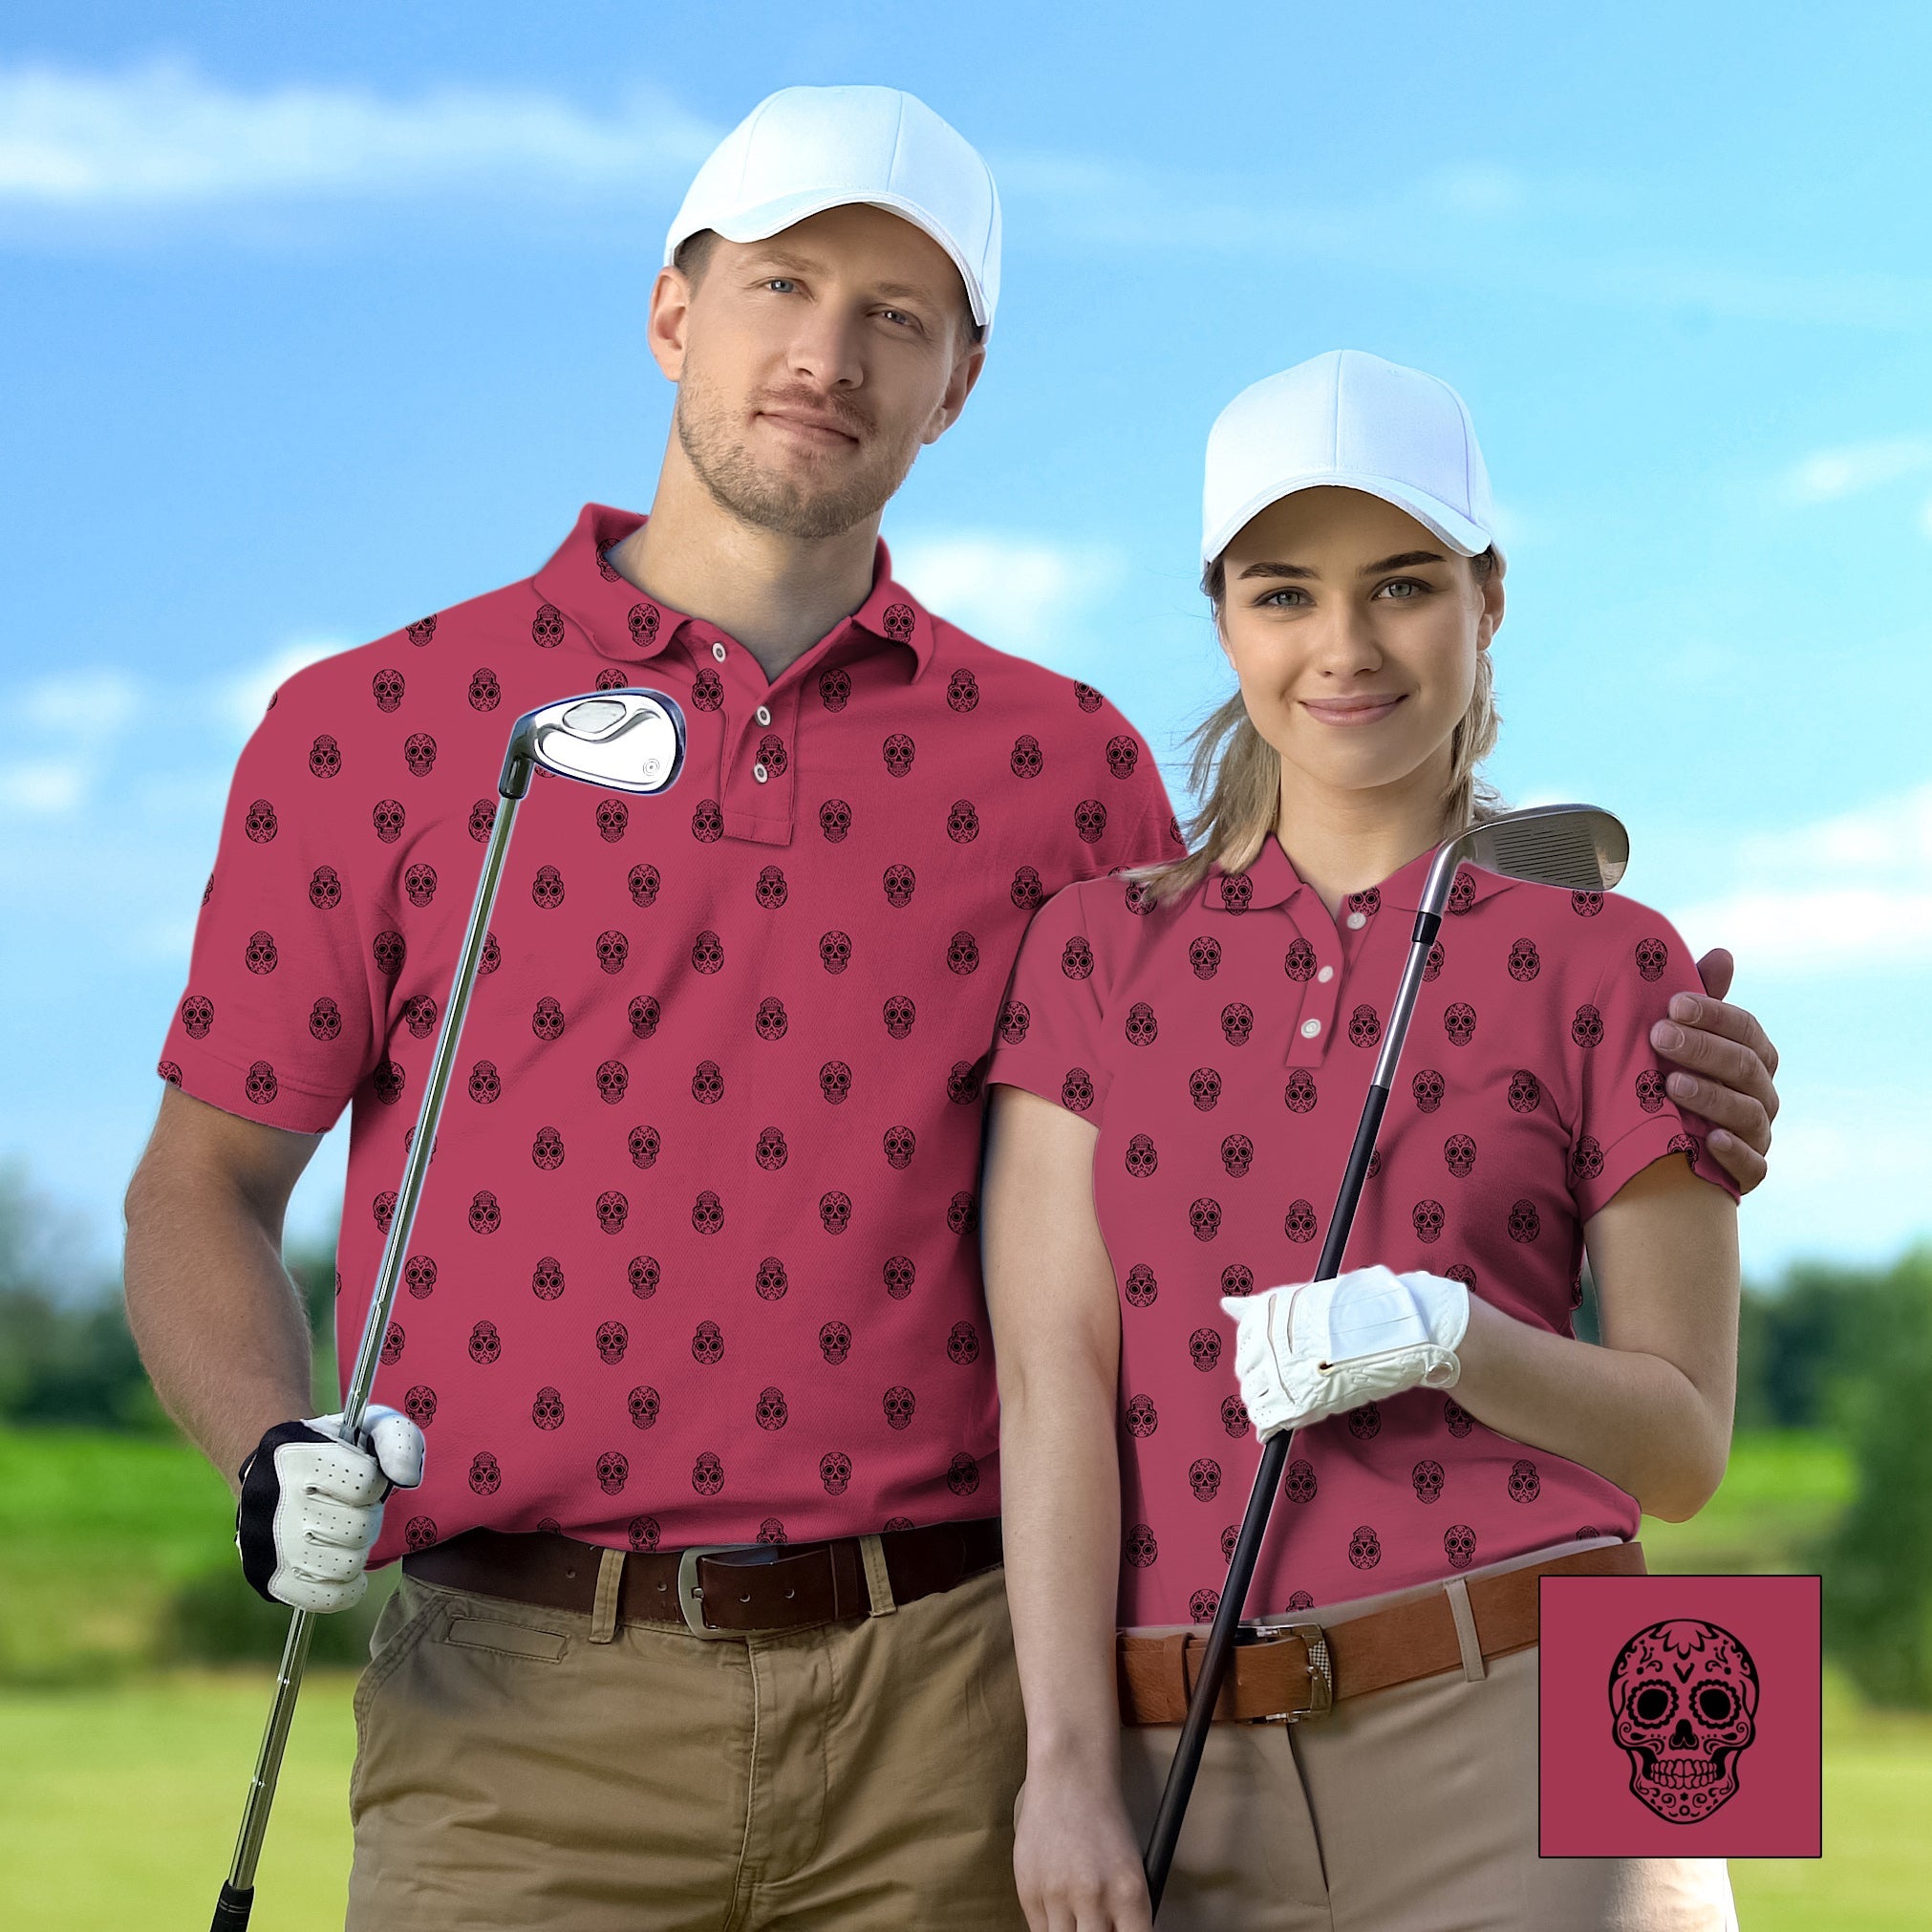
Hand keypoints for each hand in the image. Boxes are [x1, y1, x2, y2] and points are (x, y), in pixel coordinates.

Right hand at [235, 1405, 424, 1611]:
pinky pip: (326, 1599)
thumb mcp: (370, 1427)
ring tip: (343, 1534)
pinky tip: (341, 1564)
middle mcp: (274, 1503)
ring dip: (356, 1551)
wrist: (272, 1470)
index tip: (362, 1479)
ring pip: (345, 1566)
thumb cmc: (334, 1449)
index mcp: (297, 1457)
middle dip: (367, 1518)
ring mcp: (266, 1546)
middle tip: (354, 1509)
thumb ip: (399, 1441)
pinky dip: (345, 1587)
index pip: (366, 1484)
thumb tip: (407, 1479)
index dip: (375, 1483)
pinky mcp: (267, 1579)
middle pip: (358, 1529)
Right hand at [1014, 1768, 1152, 1931]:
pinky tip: (1060, 1908)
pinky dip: (1052, 1927)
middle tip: (1097, 1925)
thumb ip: (1125, 1912)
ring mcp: (1057, 1895)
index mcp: (1129, 1892)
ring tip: (1078, 1917)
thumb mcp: (1131, 1868)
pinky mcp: (1028, 1891)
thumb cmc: (1104, 1821)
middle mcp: (1094, 1897)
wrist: (1068, 1778)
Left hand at [1224, 1266, 1468, 1440]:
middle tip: (1293, 1382)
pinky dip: (1270, 1427)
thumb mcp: (1303, 1299)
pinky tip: (1278, 1427)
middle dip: (1263, 1380)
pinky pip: (1267, 1420)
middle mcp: (1265, 1341)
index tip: (1281, 1361)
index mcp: (1265, 1313)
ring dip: (1268, 1403)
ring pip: (1254, 1398)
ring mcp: (1279, 1372)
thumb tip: (1226, 1304)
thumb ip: (1263, 1308)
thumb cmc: (1356, 1313)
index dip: (1262, 1358)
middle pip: (1247, 1372)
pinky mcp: (1297, 1402)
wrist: (1396, 1329)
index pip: (1245, 1345)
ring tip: (1294, 1400)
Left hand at [1648, 949, 1778, 1193]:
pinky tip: (1709, 1140)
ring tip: (1671, 1084)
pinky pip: (1753, 1167)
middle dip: (1702, 1049)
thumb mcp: (1682, 1037)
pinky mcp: (1749, 1173)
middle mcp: (1762, 1093)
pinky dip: (1735, 1154)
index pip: (1745, 1029)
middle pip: (1744, 1067)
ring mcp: (1758, 1134)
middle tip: (1658, 1036)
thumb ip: (1701, 1000)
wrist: (1662, 1145)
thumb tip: (1723, 954)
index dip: (1713, 1014)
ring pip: (1748, 1113)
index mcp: (1753, 1056)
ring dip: (1711, 1097)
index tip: (1672, 1004)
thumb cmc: (1672, 1075)